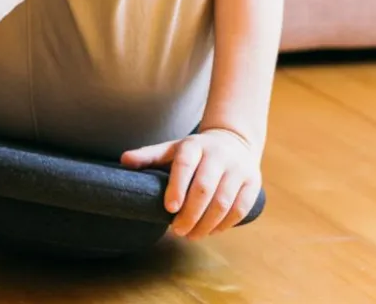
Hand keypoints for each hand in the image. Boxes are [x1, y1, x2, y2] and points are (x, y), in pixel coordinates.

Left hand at [121, 128, 261, 238]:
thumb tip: (123, 161)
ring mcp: (238, 168)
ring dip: (207, 224)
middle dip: (190, 214)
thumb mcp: (173, 148)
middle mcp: (218, 155)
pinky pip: (240, 209)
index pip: (185, 165)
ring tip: (192, 235)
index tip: (169, 208)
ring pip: (223, 202)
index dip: (177, 187)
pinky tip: (212, 231)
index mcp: (194, 145)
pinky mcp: (252, 182)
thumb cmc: (195, 151)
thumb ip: (149, 156)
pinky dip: (225, 224)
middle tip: (177, 231)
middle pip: (204, 188)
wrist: (234, 141)